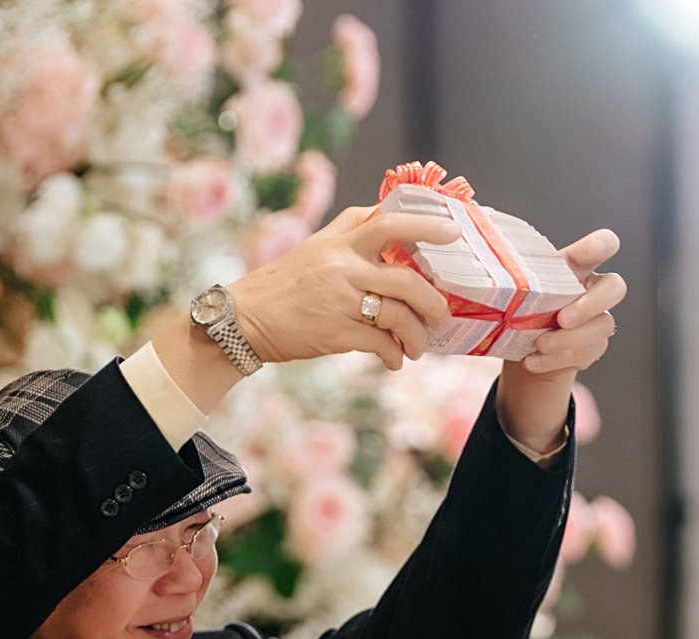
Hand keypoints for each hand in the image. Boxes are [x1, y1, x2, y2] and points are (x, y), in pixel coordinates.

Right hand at [229, 206, 459, 370]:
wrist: (245, 318)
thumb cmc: (285, 284)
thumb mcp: (315, 246)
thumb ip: (350, 231)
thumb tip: (388, 218)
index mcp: (339, 242)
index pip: (388, 224)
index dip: (425, 226)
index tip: (453, 232)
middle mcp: (341, 267)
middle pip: (406, 279)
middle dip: (432, 302)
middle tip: (442, 315)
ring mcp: (339, 300)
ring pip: (398, 316)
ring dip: (416, 336)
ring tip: (418, 346)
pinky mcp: (335, 332)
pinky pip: (380, 343)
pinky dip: (394, 354)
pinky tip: (395, 360)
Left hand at [497, 229, 625, 448]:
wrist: (523, 350)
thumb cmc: (518, 308)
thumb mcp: (512, 288)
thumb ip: (507, 273)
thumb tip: (470, 254)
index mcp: (576, 267)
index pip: (604, 245)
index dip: (604, 245)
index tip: (600, 247)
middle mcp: (594, 290)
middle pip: (616, 287)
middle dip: (590, 304)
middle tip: (562, 318)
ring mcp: (598, 320)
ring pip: (602, 327)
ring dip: (569, 339)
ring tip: (539, 344)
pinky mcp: (593, 348)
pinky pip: (585, 354)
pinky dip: (556, 359)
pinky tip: (533, 361)